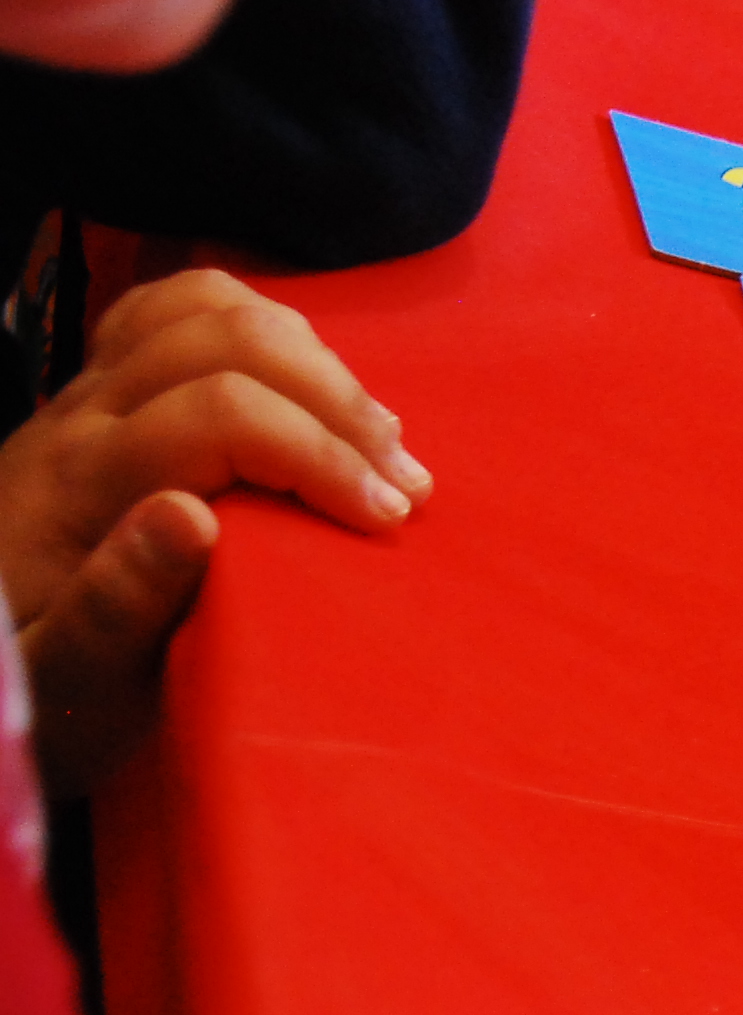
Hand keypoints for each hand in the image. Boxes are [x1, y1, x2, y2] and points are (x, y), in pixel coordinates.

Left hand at [0, 269, 430, 793]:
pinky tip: (306, 382)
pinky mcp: (101, 385)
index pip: (220, 415)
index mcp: (82, 485)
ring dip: (310, 360)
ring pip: (206, 307)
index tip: (387, 521)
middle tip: (404, 484)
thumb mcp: (70, 681)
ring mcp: (89, 388)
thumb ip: (114, 607)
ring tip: (373, 436)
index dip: (319, 455)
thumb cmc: (44, 685)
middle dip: (335, 401)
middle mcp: (81, 415)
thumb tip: (189, 517)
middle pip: (223, 341)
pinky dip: (260, 328)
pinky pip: (178, 308)